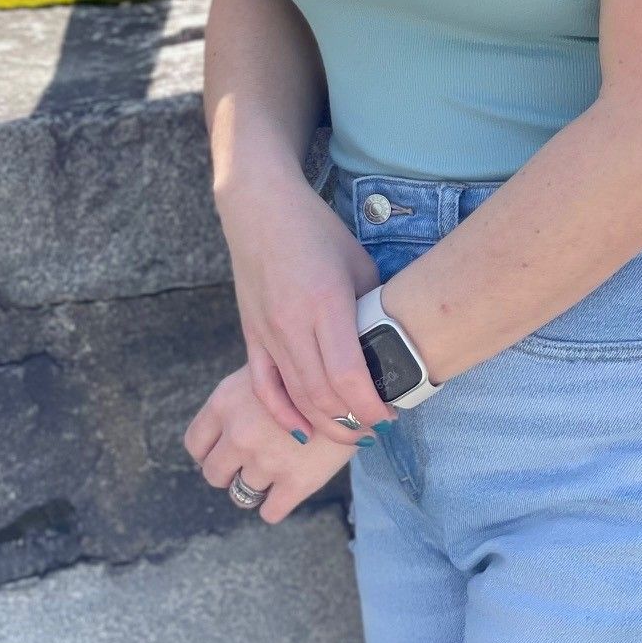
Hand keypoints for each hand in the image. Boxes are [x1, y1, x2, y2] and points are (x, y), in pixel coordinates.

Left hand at [182, 363, 360, 523]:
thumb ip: (239, 404)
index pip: (195, 444)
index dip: (209, 451)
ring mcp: (266, 460)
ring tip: (279, 467)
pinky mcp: (296, 482)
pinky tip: (289, 487)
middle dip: (231, 472)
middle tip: (252, 463)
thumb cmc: (311, 372)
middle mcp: (239, 433)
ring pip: (241, 494)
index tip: (226, 451)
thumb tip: (225, 435)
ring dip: (257, 485)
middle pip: (214, 475)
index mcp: (225, 402)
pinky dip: (276, 504)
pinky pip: (269, 512)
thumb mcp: (264, 374)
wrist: (360, 379)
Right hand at [213, 165, 397, 447]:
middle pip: (322, 396)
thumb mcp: (358, 263)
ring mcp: (268, 333)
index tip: (390, 417)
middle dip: (352, 423)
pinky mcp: (251, 335)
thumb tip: (387, 347)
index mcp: (326, 303)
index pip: (348, 375)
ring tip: (351, 434)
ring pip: (296, 397)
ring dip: (325, 424)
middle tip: (377, 430)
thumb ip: (370, 308)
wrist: (259, 208)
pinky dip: (283, 415)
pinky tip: (304, 432)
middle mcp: (293, 324)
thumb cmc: (317, 230)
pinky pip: (264, 387)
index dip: (370, 407)